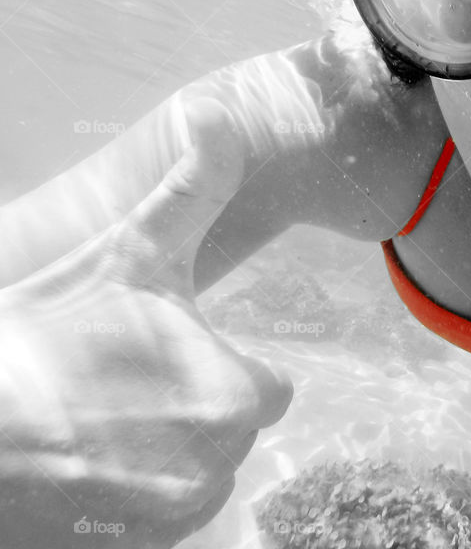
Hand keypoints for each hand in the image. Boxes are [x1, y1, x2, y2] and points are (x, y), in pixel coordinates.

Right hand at [0, 99, 292, 547]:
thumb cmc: (49, 331)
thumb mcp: (130, 252)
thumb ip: (192, 189)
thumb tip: (218, 113)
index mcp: (236, 396)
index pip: (269, 387)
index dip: (225, 366)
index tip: (171, 355)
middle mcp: (217, 468)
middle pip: (230, 430)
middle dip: (192, 409)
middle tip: (123, 384)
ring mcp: (170, 518)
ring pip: (196, 476)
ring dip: (163, 452)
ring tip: (101, 420)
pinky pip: (158, 520)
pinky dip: (134, 494)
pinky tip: (88, 462)